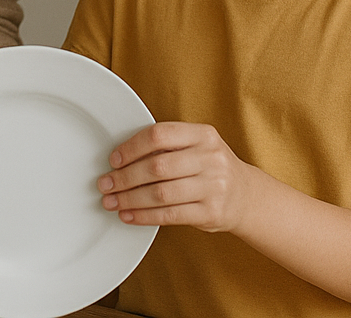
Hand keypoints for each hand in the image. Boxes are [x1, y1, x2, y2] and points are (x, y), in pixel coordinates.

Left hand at [98, 122, 253, 233]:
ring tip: (111, 201)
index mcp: (204, 134)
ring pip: (160, 194)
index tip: (114, 159)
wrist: (245, 196)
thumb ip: (168, 146)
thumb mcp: (198, 146)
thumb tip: (121, 157)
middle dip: (125, 177)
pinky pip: (169, 215)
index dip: (132, 147)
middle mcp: (211, 158)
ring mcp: (213, 186)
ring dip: (129, 199)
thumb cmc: (210, 168)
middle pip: (157, 167)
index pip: (160, 135)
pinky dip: (143, 216)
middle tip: (105, 183)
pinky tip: (128, 215)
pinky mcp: (210, 213)